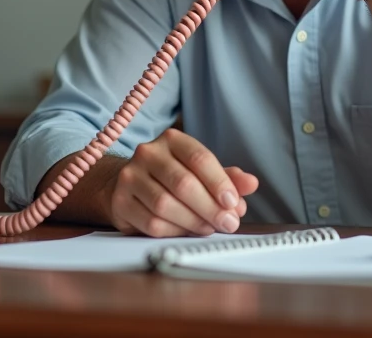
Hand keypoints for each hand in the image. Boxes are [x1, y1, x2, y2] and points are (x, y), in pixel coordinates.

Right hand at [105, 128, 258, 237]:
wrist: (127, 186)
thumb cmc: (170, 178)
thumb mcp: (200, 172)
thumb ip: (226, 177)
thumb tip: (251, 184)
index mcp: (172, 140)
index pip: (199, 158)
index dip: (219, 182)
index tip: (234, 203)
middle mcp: (148, 153)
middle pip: (183, 183)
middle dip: (210, 207)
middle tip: (228, 223)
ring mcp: (130, 177)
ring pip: (165, 205)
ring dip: (193, 221)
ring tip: (209, 228)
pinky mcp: (120, 202)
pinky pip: (151, 222)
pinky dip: (174, 231)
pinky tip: (186, 231)